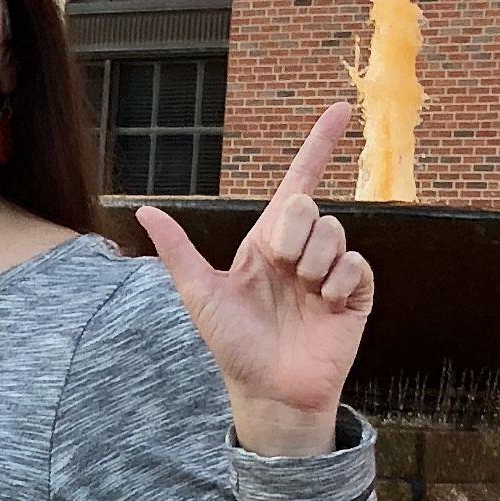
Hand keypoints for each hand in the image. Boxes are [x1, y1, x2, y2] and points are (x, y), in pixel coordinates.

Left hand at [137, 98, 374, 453]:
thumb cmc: (233, 345)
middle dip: (291, 233)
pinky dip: (338, 282)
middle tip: (279, 269)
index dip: (319, 145)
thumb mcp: (198, 294)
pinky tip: (325, 305)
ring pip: (334, 232)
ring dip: (312, 262)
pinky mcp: (355, 295)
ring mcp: (329, 272)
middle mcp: (300, 251)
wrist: (267, 390)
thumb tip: (143, 210)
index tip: (342, 110)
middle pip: (307, 206)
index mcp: (267, 242)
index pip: (297, 182)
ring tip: (301, 293)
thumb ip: (177, 251)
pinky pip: (356, 265)